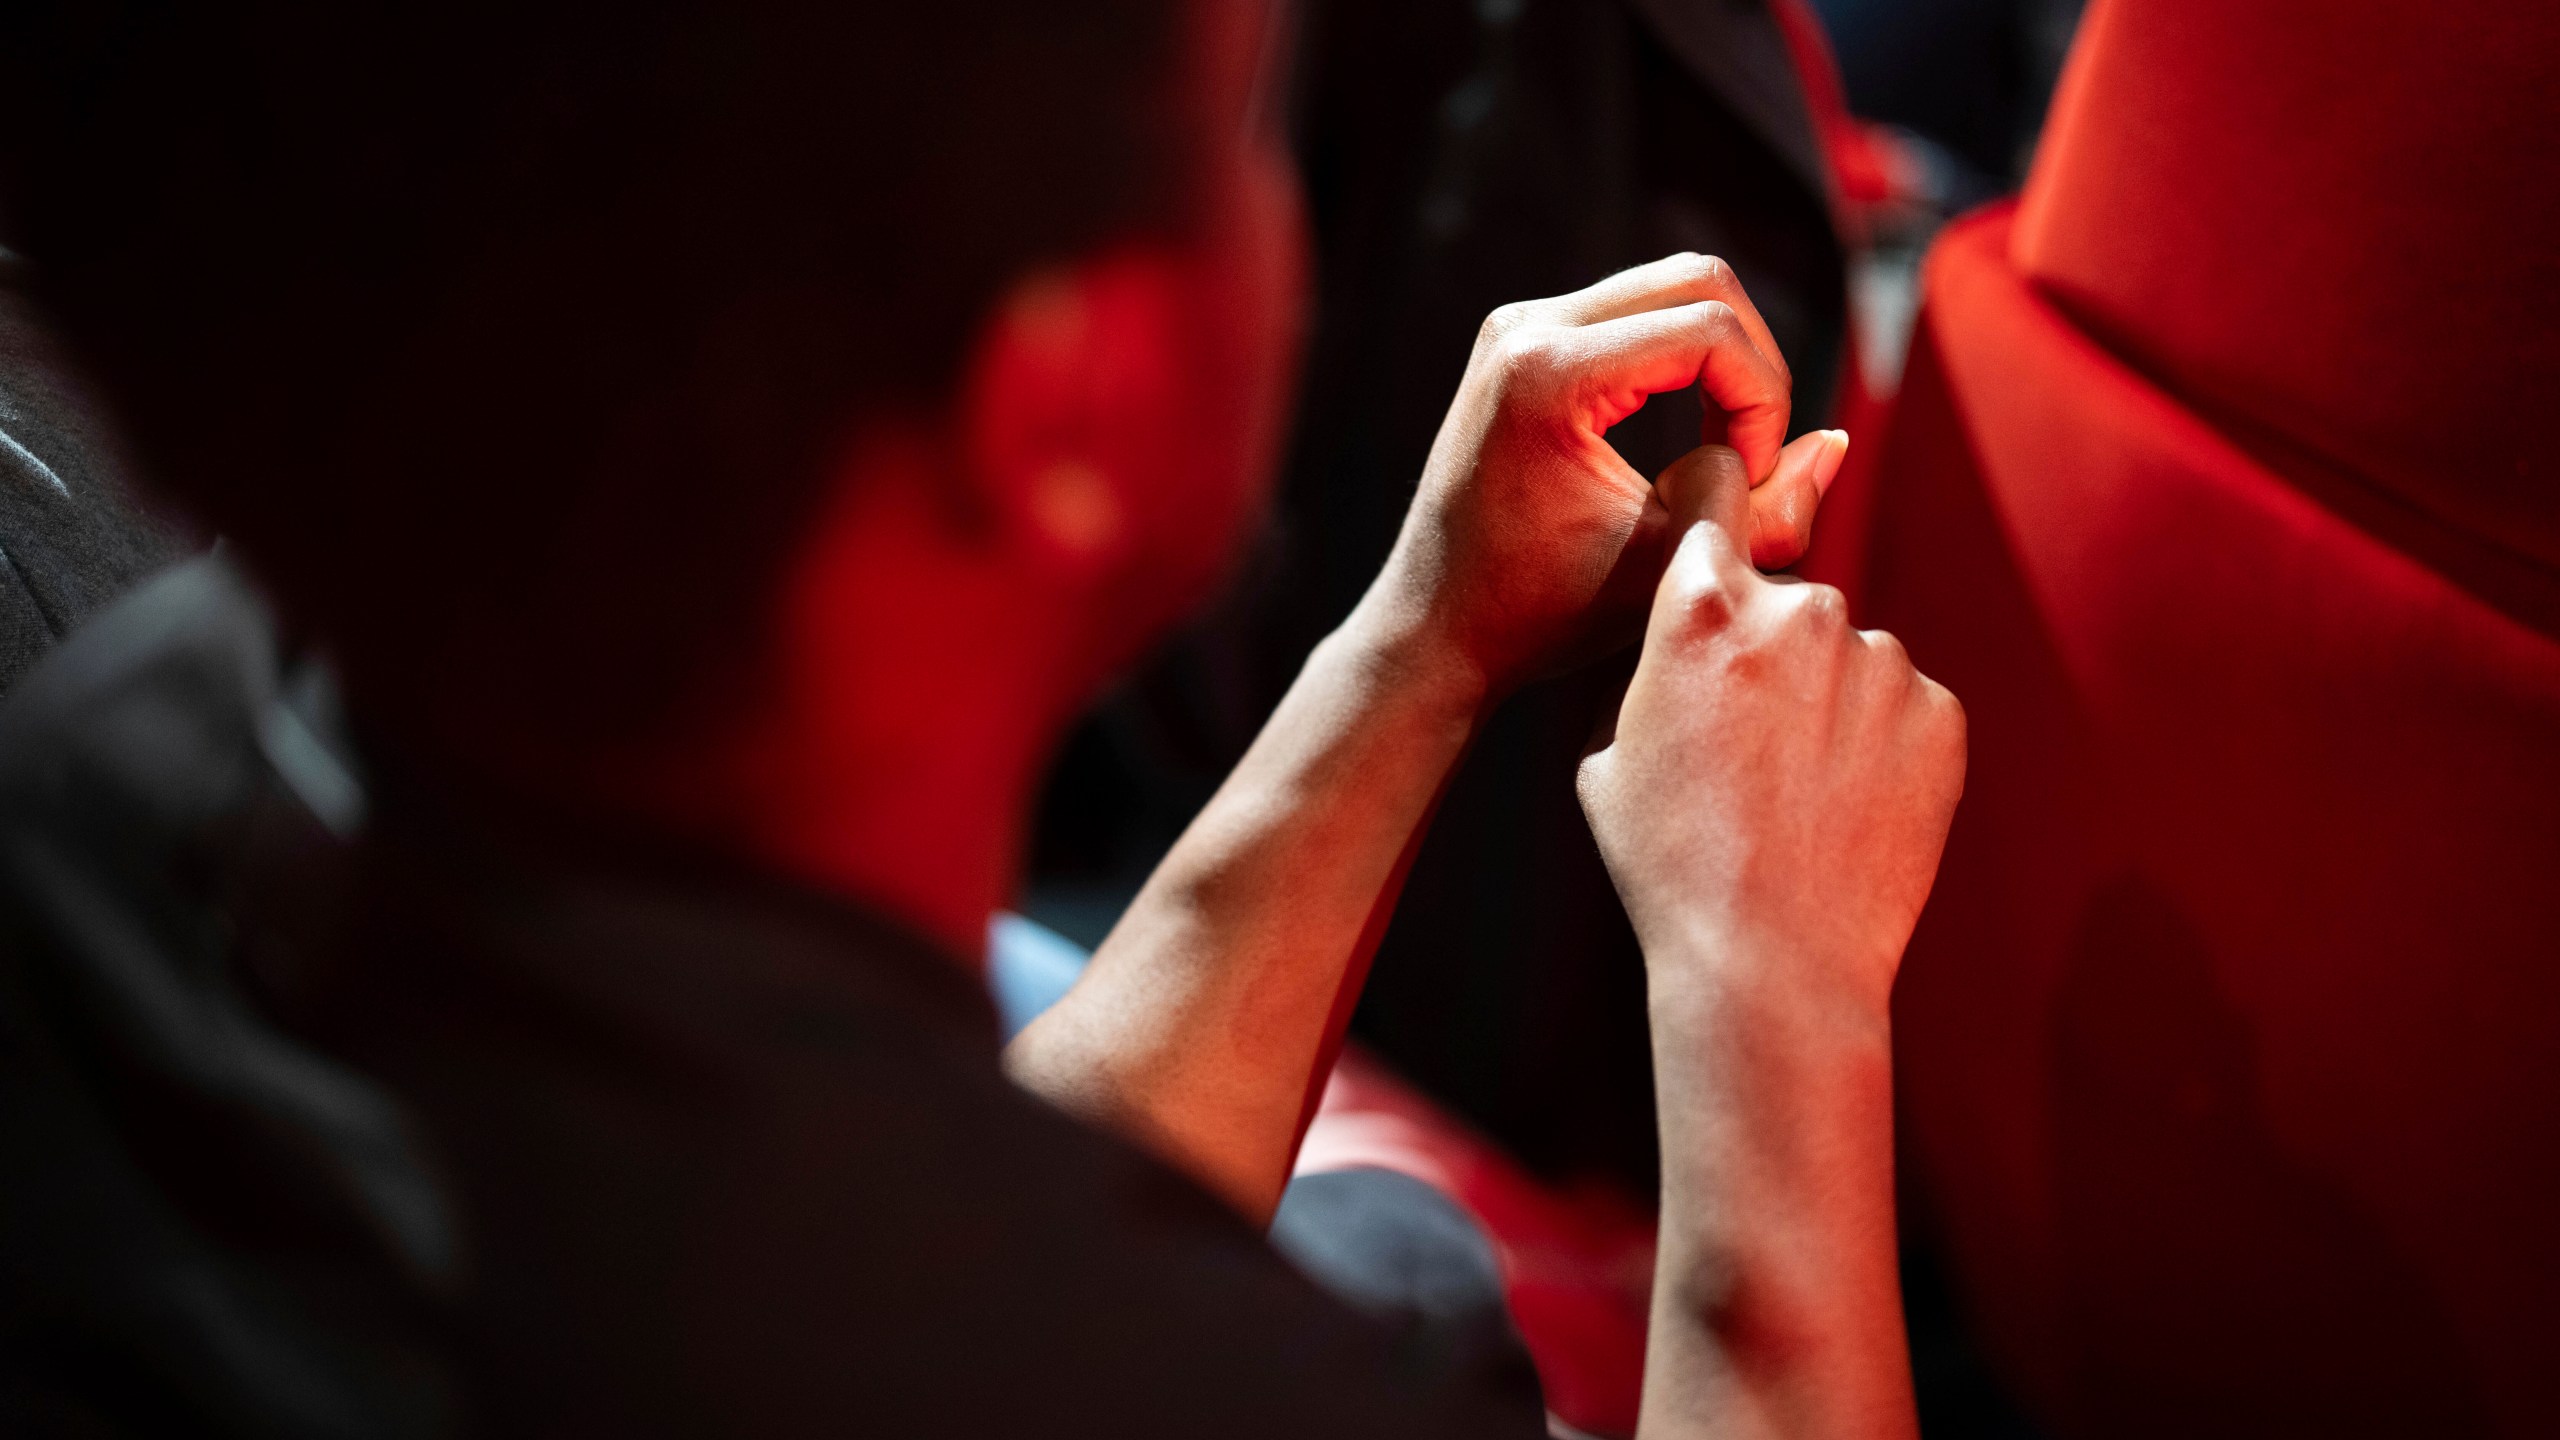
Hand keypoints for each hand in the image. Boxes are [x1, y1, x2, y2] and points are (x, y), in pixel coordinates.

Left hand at [1348, 253, 1849, 698]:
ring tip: (1730, 455)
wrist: (1434, 629)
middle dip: (1756, 366)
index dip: (1763, 400)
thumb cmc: (1539, 616)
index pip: (1709, 331)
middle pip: (1700, 280)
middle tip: (1758, 458)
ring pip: (1674, 286)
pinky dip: (1688, 360)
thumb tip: (1835, 442)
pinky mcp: (1522, 338)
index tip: (1757, 480)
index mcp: (1544, 375)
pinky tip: (1696, 440)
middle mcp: (1523, 328)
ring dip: (1727, 361)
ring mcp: (1517, 325)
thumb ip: (1766, 513)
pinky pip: (1637, 313)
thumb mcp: (1669, 570)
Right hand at [1578, 445, 1963, 1016]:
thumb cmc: (1668, 864)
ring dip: (1823, 700)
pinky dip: (1878, 744)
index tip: (1713, 511)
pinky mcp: (1941, 712)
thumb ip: (1649, 663)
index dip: (1709, 495)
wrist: (1772, 961)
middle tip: (1742, 743)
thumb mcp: (1607, 751)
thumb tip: (1678, 633)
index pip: (1713, 483)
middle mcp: (1801, 608)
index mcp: (1703, 606)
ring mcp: (1881, 659)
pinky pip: (1902, 706)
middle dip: (1762, 647)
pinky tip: (1843, 809)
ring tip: (1795, 794)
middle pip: (1780, 593)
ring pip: (1844, 655)